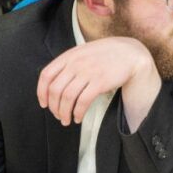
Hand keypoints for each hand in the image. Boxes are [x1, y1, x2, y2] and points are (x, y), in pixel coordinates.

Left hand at [37, 37, 160, 129]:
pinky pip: (83, 101)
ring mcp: (88, 72)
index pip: (46, 75)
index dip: (41, 93)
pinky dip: (78, 112)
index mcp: (69, 56)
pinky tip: (78, 117)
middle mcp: (76, 63)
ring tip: (67, 120)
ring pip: (67, 98)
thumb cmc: (107, 54)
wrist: (131, 53)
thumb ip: (69, 63)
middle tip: (58, 116)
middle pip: (55, 90)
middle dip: (54, 107)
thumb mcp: (85, 52)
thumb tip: (54, 84)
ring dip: (64, 113)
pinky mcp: (100, 82)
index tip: (44, 104)